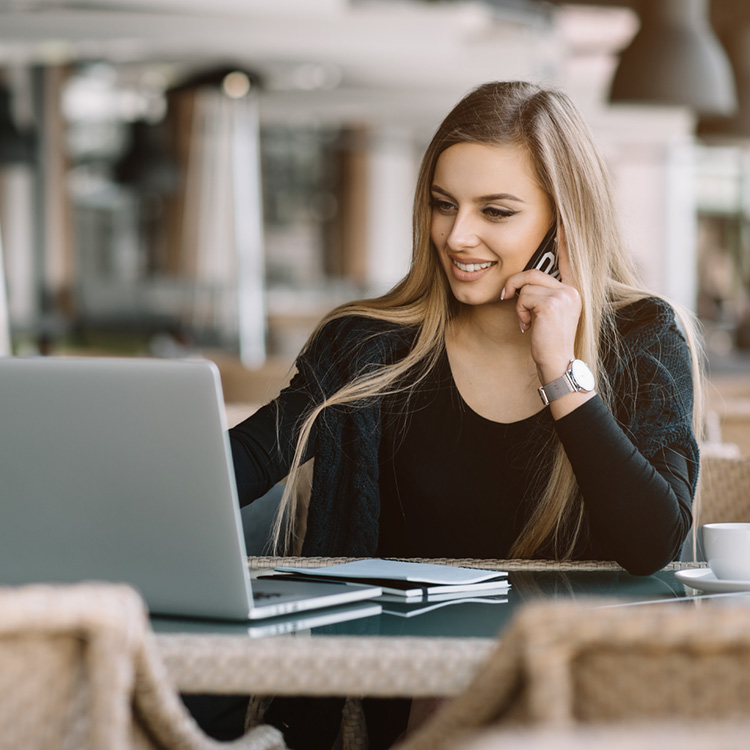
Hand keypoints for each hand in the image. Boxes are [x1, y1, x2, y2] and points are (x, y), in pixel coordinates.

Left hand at [501, 228, 581, 383]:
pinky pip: (523, 297)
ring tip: (527, 322)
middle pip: (533, 272)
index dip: (564, 240)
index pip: (568, 260)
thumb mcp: (546, 313)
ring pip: (525, 286)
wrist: (556, 362)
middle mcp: (573, 289)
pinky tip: (528, 326)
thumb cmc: (548, 340)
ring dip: (519, 306)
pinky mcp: (551, 304)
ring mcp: (564, 295)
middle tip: (510, 300)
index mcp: (574, 289)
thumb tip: (521, 283)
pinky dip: (519, 312)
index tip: (562, 220)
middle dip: (516, 285)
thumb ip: (542, 294)